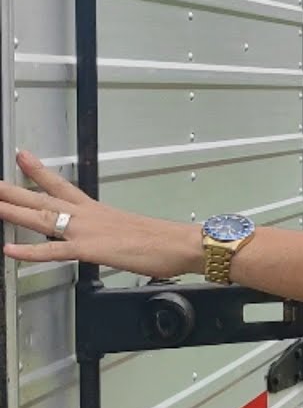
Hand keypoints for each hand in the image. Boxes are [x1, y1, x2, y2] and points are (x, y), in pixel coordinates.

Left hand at [1, 151, 202, 277]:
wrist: (181, 243)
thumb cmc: (164, 240)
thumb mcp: (132, 231)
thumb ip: (114, 232)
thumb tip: (113, 237)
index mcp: (97, 210)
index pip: (61, 185)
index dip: (38, 171)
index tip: (22, 156)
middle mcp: (88, 216)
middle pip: (42, 198)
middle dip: (11, 190)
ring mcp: (87, 231)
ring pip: (42, 218)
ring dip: (12, 211)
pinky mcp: (91, 249)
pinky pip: (54, 251)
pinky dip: (31, 251)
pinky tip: (10, 250)